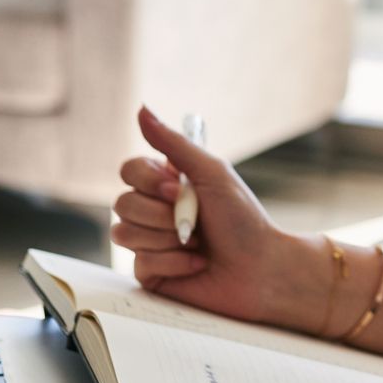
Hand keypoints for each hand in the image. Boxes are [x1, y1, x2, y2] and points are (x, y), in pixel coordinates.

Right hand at [110, 106, 328, 332]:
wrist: (262, 268)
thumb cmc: (243, 220)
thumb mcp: (212, 174)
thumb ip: (174, 143)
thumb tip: (141, 109)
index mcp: (166, 184)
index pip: (129, 171)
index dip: (148, 181)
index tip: (177, 190)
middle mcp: (153, 211)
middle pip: (121, 203)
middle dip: (161, 214)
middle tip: (194, 222)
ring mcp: (150, 243)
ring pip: (124, 232)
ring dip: (167, 238)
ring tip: (197, 243)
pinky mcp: (151, 273)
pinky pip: (141, 262)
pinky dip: (174, 262)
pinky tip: (197, 264)